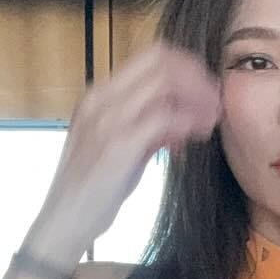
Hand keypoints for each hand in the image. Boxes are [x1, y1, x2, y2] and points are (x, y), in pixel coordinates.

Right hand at [39, 40, 221, 250]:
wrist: (64, 222)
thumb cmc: (93, 191)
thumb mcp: (124, 151)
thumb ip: (150, 130)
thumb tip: (184, 119)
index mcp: (98, 96)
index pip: (150, 56)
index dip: (186, 67)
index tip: (205, 90)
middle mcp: (100, 100)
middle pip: (161, 62)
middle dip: (196, 78)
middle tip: (215, 102)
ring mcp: (108, 120)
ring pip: (166, 84)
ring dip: (197, 98)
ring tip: (212, 120)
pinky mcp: (118, 145)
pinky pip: (165, 118)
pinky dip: (189, 122)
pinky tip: (199, 136)